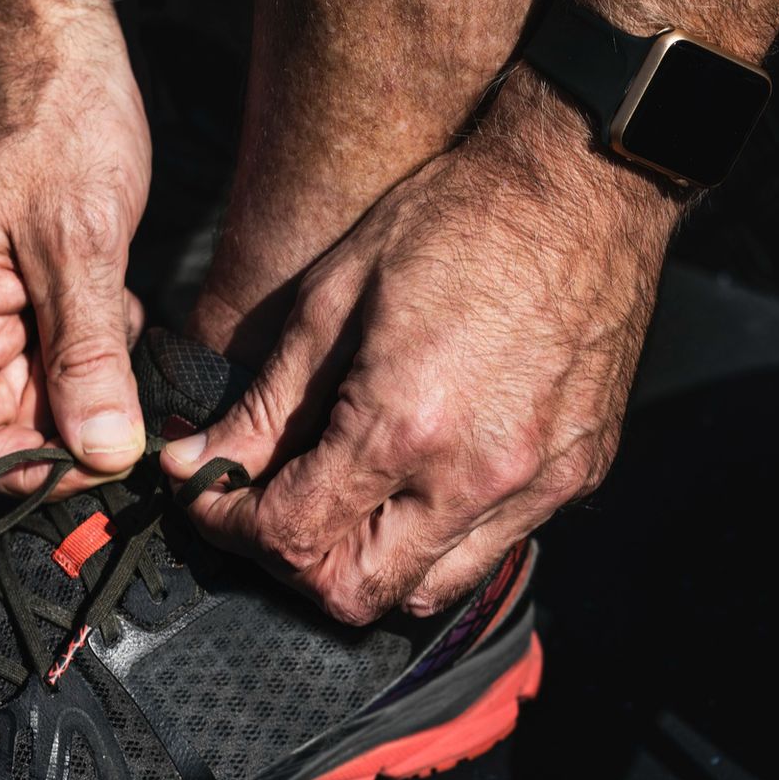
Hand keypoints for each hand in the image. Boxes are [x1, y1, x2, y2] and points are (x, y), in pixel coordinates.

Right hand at [0, 10, 150, 495]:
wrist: (50, 30)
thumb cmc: (53, 113)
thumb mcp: (81, 239)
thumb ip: (87, 353)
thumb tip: (103, 453)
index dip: (31, 470)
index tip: (106, 459)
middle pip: (2, 427)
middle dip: (73, 431)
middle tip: (143, 406)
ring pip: (37, 394)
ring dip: (91, 389)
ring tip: (131, 340)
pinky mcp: (26, 284)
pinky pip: (57, 351)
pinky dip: (98, 349)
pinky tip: (127, 311)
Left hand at [162, 70, 676, 622]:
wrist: (581, 185)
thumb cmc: (455, 221)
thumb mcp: (333, 298)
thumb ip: (267, 402)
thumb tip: (197, 461)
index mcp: (406, 425)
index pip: (293, 535)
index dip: (230, 526)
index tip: (209, 495)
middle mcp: (476, 477)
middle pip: (355, 594)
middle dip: (291, 566)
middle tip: (266, 510)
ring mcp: (537, 485)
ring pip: (426, 590)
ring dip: (365, 565)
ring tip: (338, 503)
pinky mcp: (578, 476)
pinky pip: (491, 548)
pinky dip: (435, 539)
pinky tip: (412, 481)